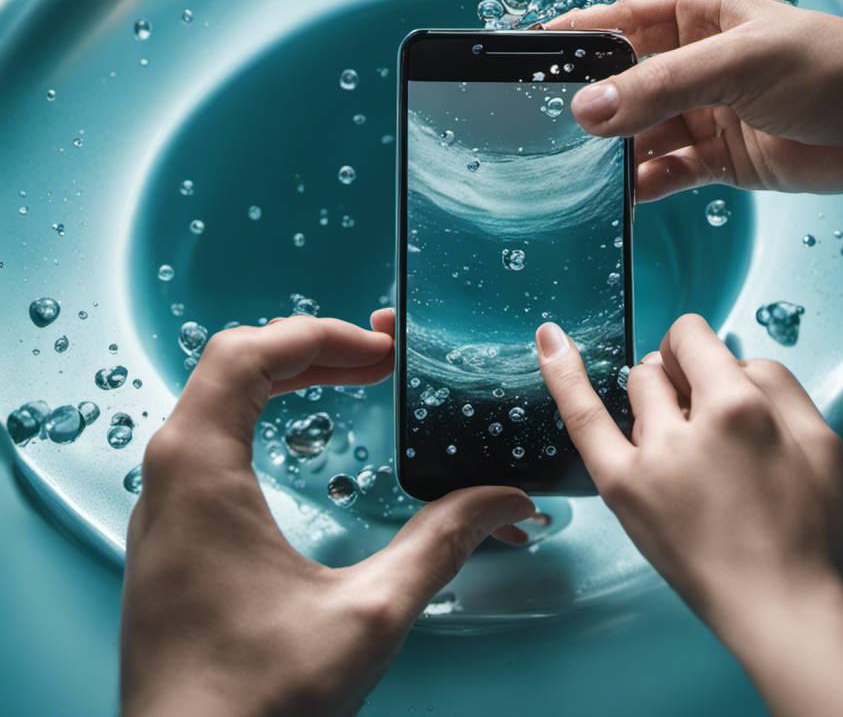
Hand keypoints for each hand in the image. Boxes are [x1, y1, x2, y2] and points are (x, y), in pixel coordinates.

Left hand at [121, 311, 534, 716]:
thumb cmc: (253, 704)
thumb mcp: (368, 615)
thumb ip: (443, 544)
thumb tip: (506, 501)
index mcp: (200, 473)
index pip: (247, 353)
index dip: (319, 334)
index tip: (378, 350)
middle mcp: (168, 478)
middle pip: (232, 364)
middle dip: (311, 348)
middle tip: (377, 360)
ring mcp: (163, 507)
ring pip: (216, 398)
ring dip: (286, 377)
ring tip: (351, 379)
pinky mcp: (172, 536)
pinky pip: (209, 438)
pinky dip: (264, 413)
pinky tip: (307, 436)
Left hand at [535, 316, 842, 716]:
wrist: (777, 608)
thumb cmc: (806, 531)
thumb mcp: (820, 440)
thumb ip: (776, 380)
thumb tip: (730, 357)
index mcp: (740, 409)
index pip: (692, 336)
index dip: (699, 348)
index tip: (705, 366)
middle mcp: (688, 426)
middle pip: (662, 365)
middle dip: (681, 377)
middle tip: (706, 421)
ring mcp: (647, 457)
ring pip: (636, 387)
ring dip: (657, 400)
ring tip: (688, 447)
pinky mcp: (620, 486)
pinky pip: (581, 416)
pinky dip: (562, 374)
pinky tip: (547, 339)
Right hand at [545, 0, 842, 201]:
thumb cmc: (838, 67)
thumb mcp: (740, 65)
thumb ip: (660, 88)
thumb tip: (588, 109)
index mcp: (694, 16)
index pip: (613, 24)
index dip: (568, 41)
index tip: (520, 61)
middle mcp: (692, 63)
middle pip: (619, 85)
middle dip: (586, 108)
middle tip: (539, 133)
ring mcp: (703, 113)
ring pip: (637, 135)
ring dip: (612, 154)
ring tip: (575, 174)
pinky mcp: (718, 158)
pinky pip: (665, 173)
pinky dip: (642, 187)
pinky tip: (620, 199)